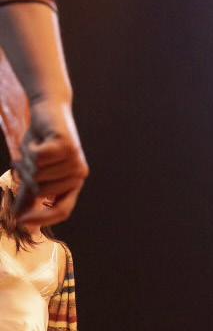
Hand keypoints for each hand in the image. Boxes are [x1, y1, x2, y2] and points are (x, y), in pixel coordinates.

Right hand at [13, 99, 87, 224]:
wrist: (48, 109)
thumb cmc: (40, 142)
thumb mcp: (33, 171)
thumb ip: (28, 194)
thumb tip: (17, 218)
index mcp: (73, 185)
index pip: (62, 211)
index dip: (41, 218)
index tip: (20, 221)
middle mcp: (78, 175)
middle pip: (41, 191)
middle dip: (27, 176)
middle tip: (30, 158)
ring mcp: (75, 161)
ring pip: (37, 173)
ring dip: (27, 160)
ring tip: (36, 147)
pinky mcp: (66, 146)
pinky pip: (37, 159)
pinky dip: (29, 149)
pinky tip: (38, 139)